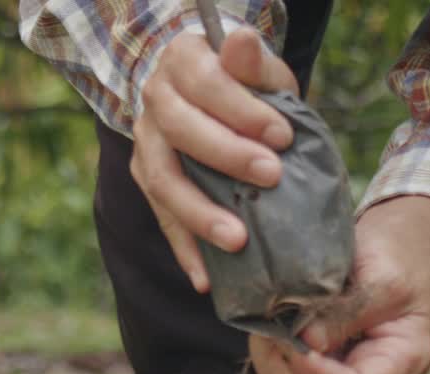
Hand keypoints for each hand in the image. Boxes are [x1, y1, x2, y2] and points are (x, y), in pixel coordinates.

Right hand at [129, 27, 298, 292]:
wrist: (207, 97)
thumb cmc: (243, 85)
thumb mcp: (258, 69)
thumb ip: (254, 63)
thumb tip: (244, 39)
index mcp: (181, 62)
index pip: (206, 84)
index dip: (242, 110)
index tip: (283, 135)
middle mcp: (154, 102)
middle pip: (179, 132)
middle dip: (226, 157)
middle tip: (271, 177)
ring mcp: (146, 145)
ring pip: (164, 182)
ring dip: (200, 214)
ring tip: (238, 241)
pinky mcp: (147, 180)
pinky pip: (163, 219)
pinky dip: (185, 250)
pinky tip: (206, 279)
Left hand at [250, 196, 429, 373]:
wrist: (397, 243)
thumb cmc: (398, 256)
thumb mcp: (382, 276)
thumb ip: (348, 311)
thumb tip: (305, 341)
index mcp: (403, 362)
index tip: (296, 340)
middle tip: (276, 331)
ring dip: (272, 366)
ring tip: (272, 325)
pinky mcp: (318, 368)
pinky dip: (268, 359)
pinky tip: (273, 326)